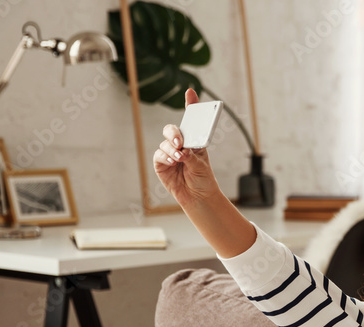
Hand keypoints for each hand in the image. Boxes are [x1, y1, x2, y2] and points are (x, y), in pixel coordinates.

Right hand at [153, 88, 221, 210]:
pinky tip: (173, 162)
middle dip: (174, 133)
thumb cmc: (203, 178)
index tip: (191, 92)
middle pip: (172, 130)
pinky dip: (165, 157)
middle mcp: (180, 144)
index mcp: (193, 140)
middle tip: (180, 142)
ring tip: (180, 158)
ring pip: (165, 143)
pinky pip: (159, 155)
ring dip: (172, 150)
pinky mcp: (161, 163)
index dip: (190, 104)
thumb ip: (192, 157)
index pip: (191, 120)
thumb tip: (183, 151)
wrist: (198, 196)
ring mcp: (169, 152)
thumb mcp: (202, 166)